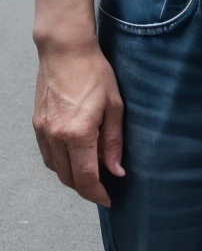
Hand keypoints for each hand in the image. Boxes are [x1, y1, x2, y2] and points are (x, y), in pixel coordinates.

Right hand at [33, 41, 124, 207]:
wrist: (65, 50)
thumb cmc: (94, 72)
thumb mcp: (114, 105)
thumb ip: (114, 141)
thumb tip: (116, 171)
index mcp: (78, 133)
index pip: (86, 178)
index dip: (97, 193)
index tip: (108, 199)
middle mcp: (56, 136)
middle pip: (69, 178)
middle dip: (86, 188)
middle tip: (102, 186)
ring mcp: (43, 131)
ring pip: (56, 169)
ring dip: (72, 177)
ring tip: (90, 171)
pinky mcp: (37, 125)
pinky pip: (47, 155)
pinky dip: (60, 163)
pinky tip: (73, 156)